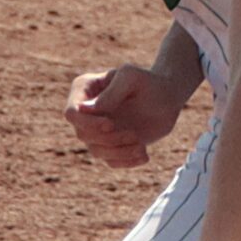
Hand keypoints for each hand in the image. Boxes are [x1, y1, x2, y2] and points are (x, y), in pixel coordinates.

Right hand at [66, 63, 187, 167]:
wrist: (168, 97)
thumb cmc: (149, 81)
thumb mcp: (131, 78)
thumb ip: (111, 92)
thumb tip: (84, 109)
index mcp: (84, 90)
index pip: (72, 113)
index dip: (88, 123)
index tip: (110, 125)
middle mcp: (86, 112)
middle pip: (83, 134)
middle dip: (108, 139)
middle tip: (134, 134)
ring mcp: (97, 130)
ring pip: (96, 151)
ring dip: (118, 151)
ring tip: (141, 145)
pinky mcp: (112, 145)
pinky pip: (111, 161)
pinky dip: (126, 162)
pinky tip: (144, 155)